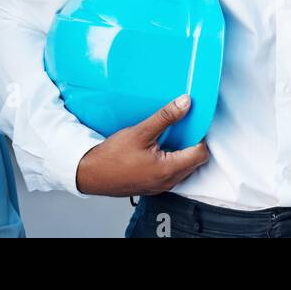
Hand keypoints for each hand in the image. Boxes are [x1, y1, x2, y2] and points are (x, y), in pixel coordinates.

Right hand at [76, 94, 209, 196]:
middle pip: (195, 161)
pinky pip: (172, 173)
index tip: (194, 123)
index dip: (200, 136)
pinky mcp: (152, 186)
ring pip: (184, 168)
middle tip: (184, 126)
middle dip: (193, 143)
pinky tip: (159, 147)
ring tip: (170, 135)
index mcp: (168, 170)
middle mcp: (168, 182)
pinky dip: (172, 160)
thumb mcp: (140, 132)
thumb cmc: (111, 157)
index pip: (201, 153)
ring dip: (182, 152)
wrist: (89, 174)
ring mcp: (160, 186)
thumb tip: (185, 103)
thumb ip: (165, 117)